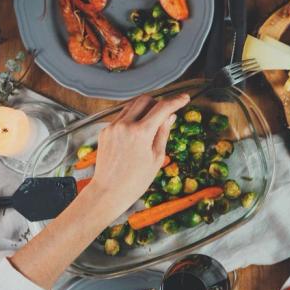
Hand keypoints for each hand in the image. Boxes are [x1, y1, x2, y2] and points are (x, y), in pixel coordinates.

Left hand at [90, 93, 186, 213]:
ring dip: (144, 109)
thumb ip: (163, 133)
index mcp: (141, 133)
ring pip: (131, 105)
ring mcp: (112, 127)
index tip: (184, 98)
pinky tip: (136, 133)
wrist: (109, 191)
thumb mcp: (156, 158)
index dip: (176, 101)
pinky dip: (131, 118)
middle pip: (145, 99)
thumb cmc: (134, 181)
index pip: (163, 107)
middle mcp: (125, 125)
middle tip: (165, 113)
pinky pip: (121, 116)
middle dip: (158, 102)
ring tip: (150, 125)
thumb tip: (170, 117)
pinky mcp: (105, 131)